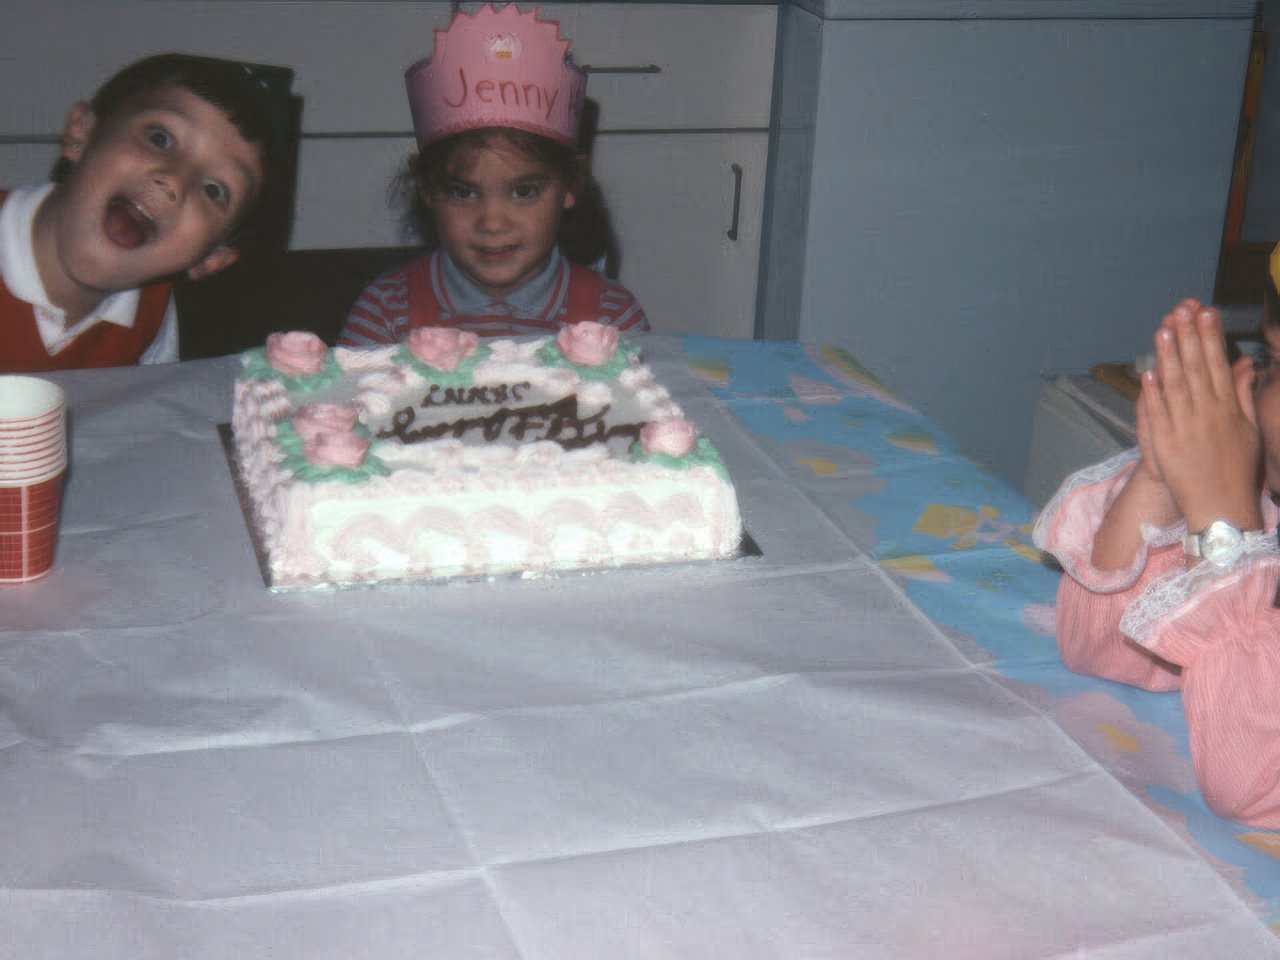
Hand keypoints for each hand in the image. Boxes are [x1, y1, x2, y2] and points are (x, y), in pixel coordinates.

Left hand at [1141, 300, 1262, 533]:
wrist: (1220, 508)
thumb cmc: (1237, 470)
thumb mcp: (1249, 431)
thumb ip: (1244, 395)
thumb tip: (1246, 365)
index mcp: (1229, 409)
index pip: (1217, 365)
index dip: (1210, 338)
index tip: (1206, 313)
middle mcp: (1207, 415)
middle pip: (1195, 369)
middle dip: (1188, 337)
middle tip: (1182, 310)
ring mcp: (1184, 429)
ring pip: (1175, 387)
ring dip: (1168, 357)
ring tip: (1163, 330)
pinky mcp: (1165, 444)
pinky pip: (1158, 415)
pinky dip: (1153, 393)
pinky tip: (1148, 372)